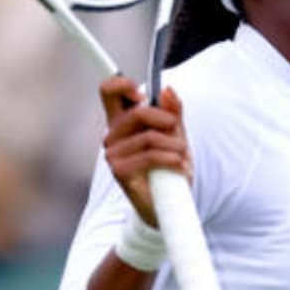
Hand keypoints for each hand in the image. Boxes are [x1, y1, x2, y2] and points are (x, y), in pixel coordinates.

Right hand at [98, 75, 191, 227]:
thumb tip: (168, 90)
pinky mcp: (120, 171)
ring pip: (149, 137)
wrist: (165, 204)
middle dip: (165, 120)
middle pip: (137, 112)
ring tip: (181, 158)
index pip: (108, 92)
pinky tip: (178, 167)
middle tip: (176, 130)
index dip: (122, 84)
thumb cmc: (167, 168)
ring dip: (174, 146)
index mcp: (122, 122)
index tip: (143, 93)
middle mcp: (112, 136)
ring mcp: (113, 154)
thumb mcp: (175, 136)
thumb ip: (172, 113)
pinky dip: (171, 160)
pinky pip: (151, 156)